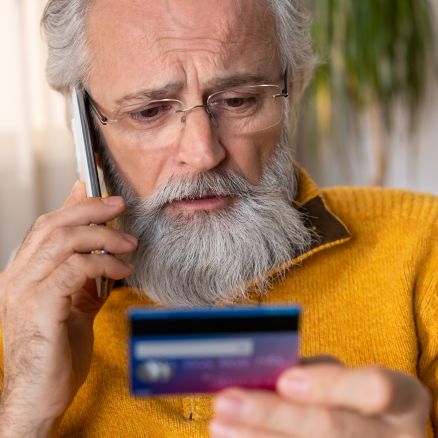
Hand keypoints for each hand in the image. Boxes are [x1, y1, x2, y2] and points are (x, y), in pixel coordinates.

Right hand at [0, 181, 136, 436]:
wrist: (43, 394)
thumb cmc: (59, 349)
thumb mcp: (75, 300)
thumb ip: (84, 269)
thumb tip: (98, 241)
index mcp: (24, 273)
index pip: (46, 226)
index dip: (74, 206)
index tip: (99, 194)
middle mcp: (18, 278)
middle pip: (53, 226)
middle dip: (91, 210)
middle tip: (119, 207)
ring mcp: (24, 292)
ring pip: (64, 243)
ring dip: (103, 237)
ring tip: (129, 244)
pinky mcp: (40, 308)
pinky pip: (74, 270)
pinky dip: (103, 264)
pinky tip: (122, 271)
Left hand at [210, 359, 430, 437]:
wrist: (379, 437)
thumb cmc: (355, 400)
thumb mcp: (348, 379)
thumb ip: (314, 374)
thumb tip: (258, 372)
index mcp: (403, 400)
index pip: (376, 388)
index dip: (329, 385)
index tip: (285, 380)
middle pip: (332, 429)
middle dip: (272, 415)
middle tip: (226, 402)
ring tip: (219, 426)